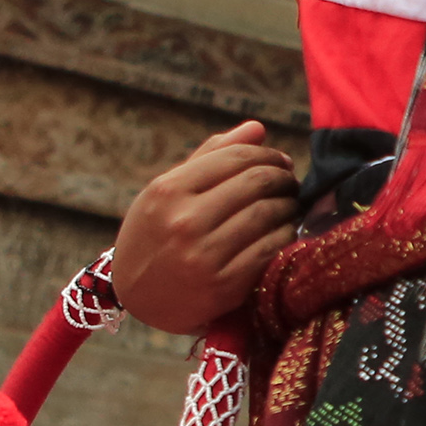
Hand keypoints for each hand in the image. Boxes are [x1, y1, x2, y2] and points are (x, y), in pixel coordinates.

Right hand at [113, 122, 301, 333]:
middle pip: (257, 183)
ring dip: (289, 206)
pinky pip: (271, 249)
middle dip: (283, 178)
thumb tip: (258, 128)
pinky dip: (286, 235)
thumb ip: (211, 157)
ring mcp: (204, 256)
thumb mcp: (167, 191)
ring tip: (290, 205)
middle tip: (290, 183)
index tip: (280, 161)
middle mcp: (184, 221)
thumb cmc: (155, 234)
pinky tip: (285, 232)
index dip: (267, 155)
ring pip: (268, 215)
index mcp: (168, 191)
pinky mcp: (224, 287)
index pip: (235, 157)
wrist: (135, 298)